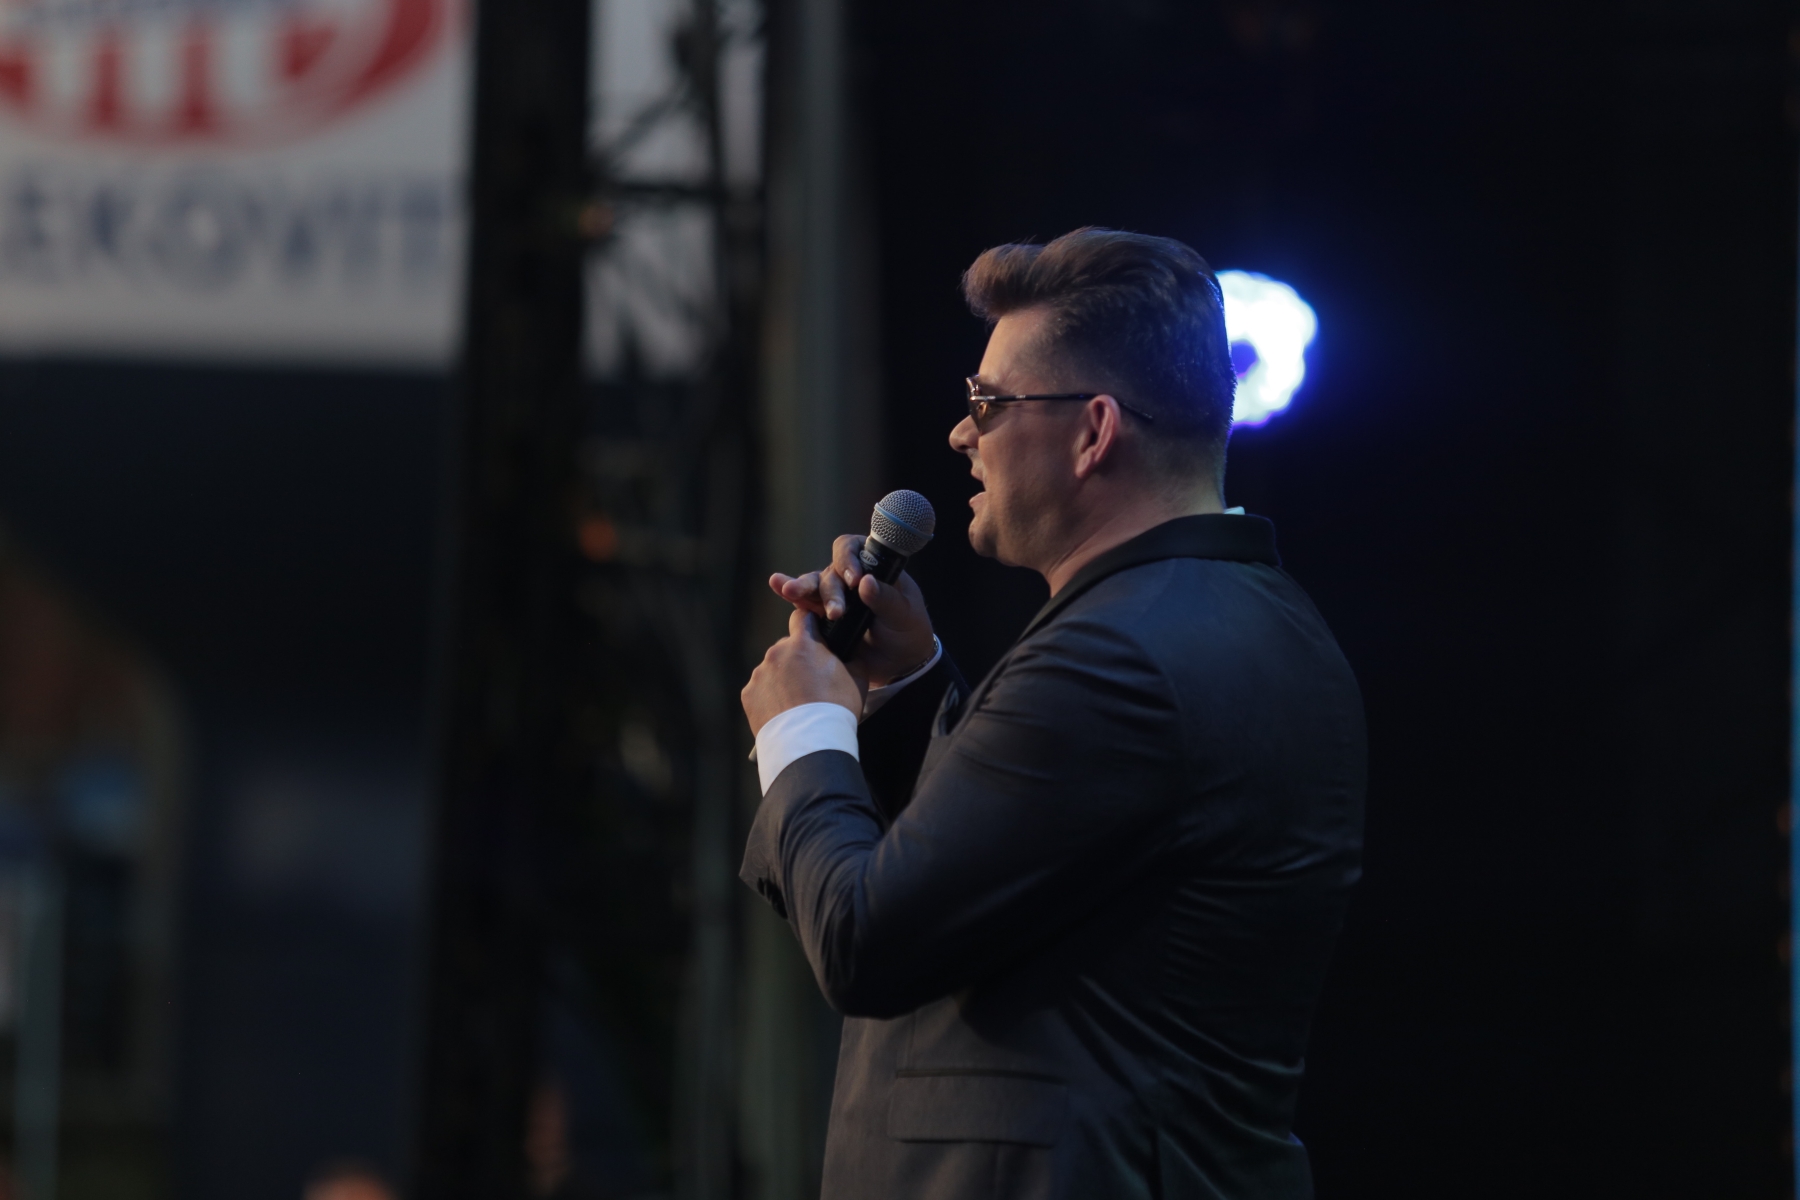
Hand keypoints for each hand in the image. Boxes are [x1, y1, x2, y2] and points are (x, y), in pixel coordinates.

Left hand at [741, 608, 865, 736]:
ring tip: (797, 703)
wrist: (810, 744)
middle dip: (798, 659)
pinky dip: (770, 697)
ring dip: (783, 679)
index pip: (801, 618)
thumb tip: (848, 652)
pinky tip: (784, 712)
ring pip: (773, 670)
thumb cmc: (836, 709)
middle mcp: (776, 653)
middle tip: (811, 682)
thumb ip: (851, 658)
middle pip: (787, 648)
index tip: (815, 636)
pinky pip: (760, 690)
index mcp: (802, 643)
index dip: (810, 625)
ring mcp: (759, 674)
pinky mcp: (748, 694)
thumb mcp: (858, 678)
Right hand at [769, 534, 936, 685]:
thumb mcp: (904, 614)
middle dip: (831, 591)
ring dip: (802, 589)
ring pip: (814, 585)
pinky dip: (789, 592)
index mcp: (872, 566)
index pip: (853, 548)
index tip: (854, 579)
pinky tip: (776, 584)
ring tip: (792, 593)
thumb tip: (865, 582)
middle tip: (837, 612)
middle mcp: (849, 575)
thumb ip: (886, 599)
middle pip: (830, 571)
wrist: (900, 663)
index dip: (848, 559)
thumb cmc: (908, 630)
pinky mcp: (821, 616)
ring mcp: (833, 594)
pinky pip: (803, 603)